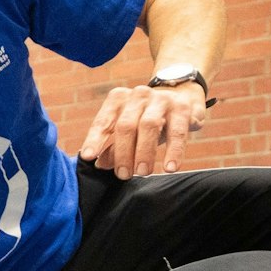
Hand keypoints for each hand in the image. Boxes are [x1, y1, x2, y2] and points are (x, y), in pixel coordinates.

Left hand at [78, 83, 207, 177]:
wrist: (183, 98)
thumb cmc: (147, 118)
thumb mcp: (129, 130)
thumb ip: (113, 146)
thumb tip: (99, 164)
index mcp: (118, 99)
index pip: (104, 121)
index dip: (95, 139)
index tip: (88, 157)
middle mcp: (138, 95)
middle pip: (126, 125)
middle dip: (123, 152)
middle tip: (123, 175)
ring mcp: (161, 99)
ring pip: (149, 126)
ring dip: (144, 152)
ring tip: (143, 172)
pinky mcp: (183, 107)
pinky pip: (177, 132)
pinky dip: (174, 152)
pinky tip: (170, 168)